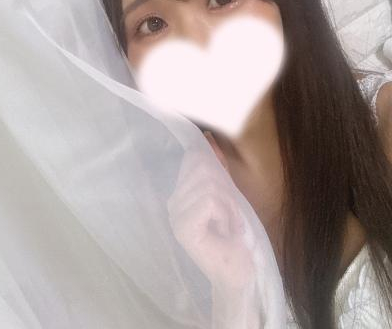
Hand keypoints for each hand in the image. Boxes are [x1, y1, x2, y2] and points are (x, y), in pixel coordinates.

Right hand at [166, 134, 255, 293]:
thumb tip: (209, 137)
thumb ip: (218, 169)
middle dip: (226, 188)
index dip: (215, 163)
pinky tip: (227, 230)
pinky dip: (227, 213)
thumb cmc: (235, 237)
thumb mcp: (229, 195)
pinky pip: (210, 201)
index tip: (228, 186)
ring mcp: (176, 215)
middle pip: (203, 168)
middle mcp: (173, 202)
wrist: (238, 275)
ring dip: (230, 204)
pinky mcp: (184, 227)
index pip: (194, 159)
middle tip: (231, 214)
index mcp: (181, 194)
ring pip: (209, 185)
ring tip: (230, 224)